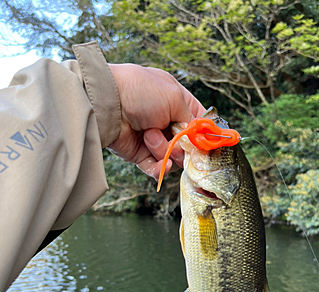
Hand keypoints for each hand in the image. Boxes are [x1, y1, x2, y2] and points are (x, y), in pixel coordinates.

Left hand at [108, 63, 205, 179]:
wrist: (106, 103)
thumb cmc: (140, 92)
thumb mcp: (174, 98)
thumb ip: (192, 120)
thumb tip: (199, 137)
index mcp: (174, 100)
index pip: (197, 119)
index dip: (203, 132)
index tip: (207, 142)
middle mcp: (164, 119)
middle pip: (186, 143)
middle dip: (184, 146)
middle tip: (179, 143)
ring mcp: (152, 138)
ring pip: (172, 156)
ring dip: (164, 150)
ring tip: (150, 136)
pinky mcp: (139, 154)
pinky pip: (156, 168)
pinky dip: (160, 169)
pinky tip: (163, 165)